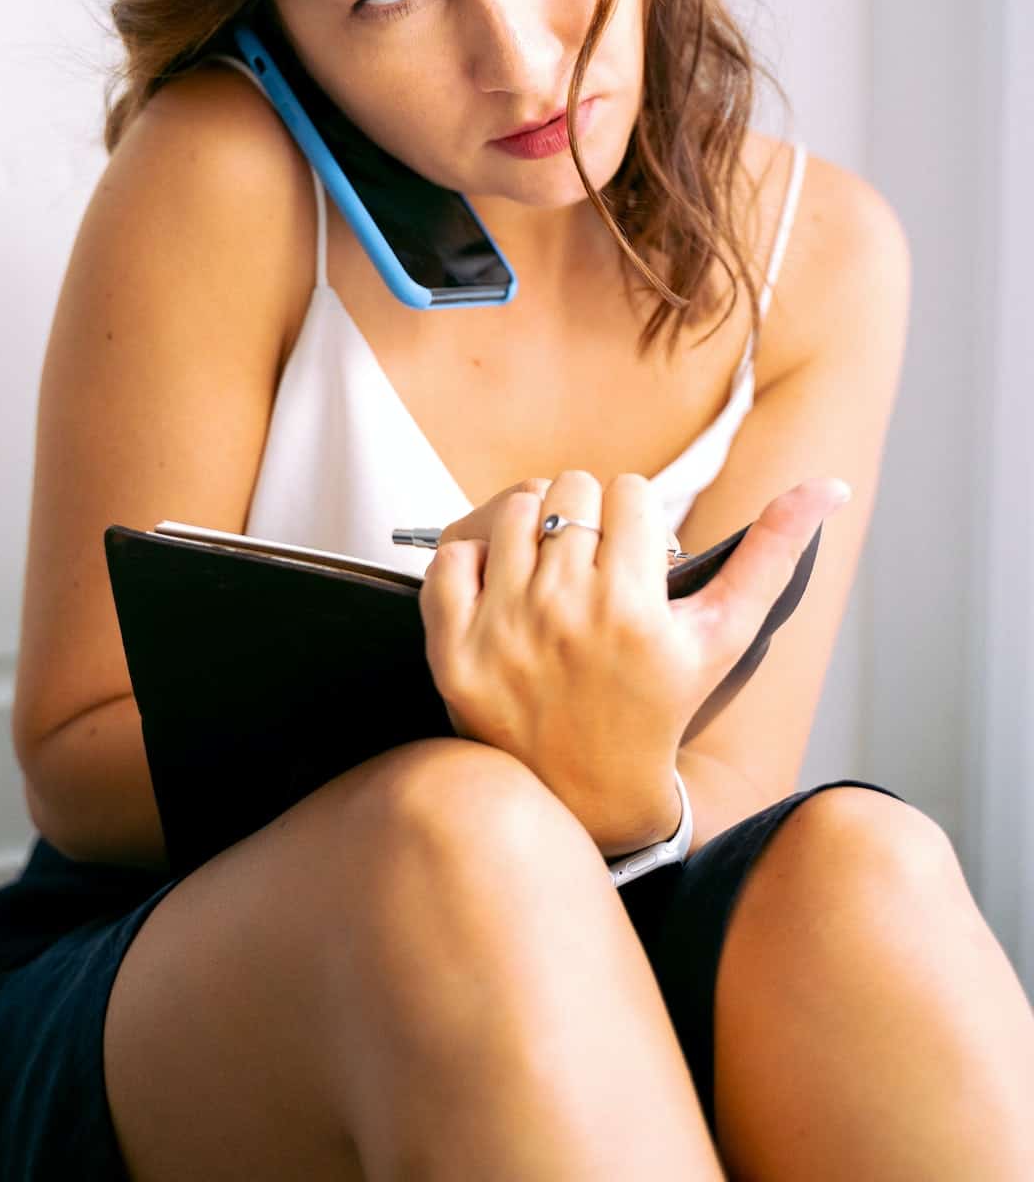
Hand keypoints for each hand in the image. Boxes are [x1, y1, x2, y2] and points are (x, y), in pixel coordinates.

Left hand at [419, 468, 849, 852]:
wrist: (590, 796)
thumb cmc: (662, 704)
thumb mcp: (724, 637)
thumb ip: (774, 553)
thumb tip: (829, 484)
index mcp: (636, 611)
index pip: (629, 491)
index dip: (634, 518)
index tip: (636, 554)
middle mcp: (568, 617)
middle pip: (570, 489)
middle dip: (586, 516)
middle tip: (592, 564)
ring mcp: (505, 633)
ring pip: (513, 508)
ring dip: (532, 528)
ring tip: (550, 574)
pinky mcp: (454, 653)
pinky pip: (453, 556)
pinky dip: (473, 562)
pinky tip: (502, 594)